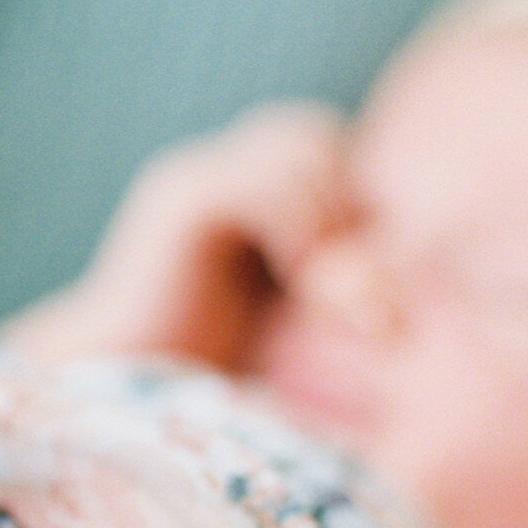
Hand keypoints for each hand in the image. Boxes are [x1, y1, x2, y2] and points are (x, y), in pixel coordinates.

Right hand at [11, 103, 352, 370]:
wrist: (117, 394)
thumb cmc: (206, 367)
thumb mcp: (293, 317)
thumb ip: (338, 280)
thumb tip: (410, 282)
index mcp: (241, 191)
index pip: (332, 149)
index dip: (364, 202)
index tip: (378, 282)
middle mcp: (215, 169)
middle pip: (319, 132)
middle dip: (353, 199)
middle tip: (359, 280)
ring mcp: (194, 176)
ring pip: (301, 144)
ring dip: (332, 216)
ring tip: (324, 286)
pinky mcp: (180, 201)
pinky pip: (267, 181)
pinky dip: (300, 227)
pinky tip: (295, 279)